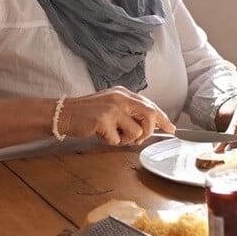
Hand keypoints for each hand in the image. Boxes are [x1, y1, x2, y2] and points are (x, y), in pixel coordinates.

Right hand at [59, 87, 174, 145]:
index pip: (151, 105)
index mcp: (125, 93)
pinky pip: (117, 140)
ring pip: (136, 132)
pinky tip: (100, 135)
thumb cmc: (89, 112)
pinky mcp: (103, 121)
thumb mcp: (112, 104)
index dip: (163, 118)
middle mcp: (121, 98)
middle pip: (150, 116)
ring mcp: (113, 109)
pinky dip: (110, 142)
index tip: (171, 129)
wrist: (65, 113)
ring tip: (112, 134)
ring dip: (126, 140)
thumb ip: (129, 110)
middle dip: (149, 131)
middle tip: (139, 139)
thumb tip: (150, 124)